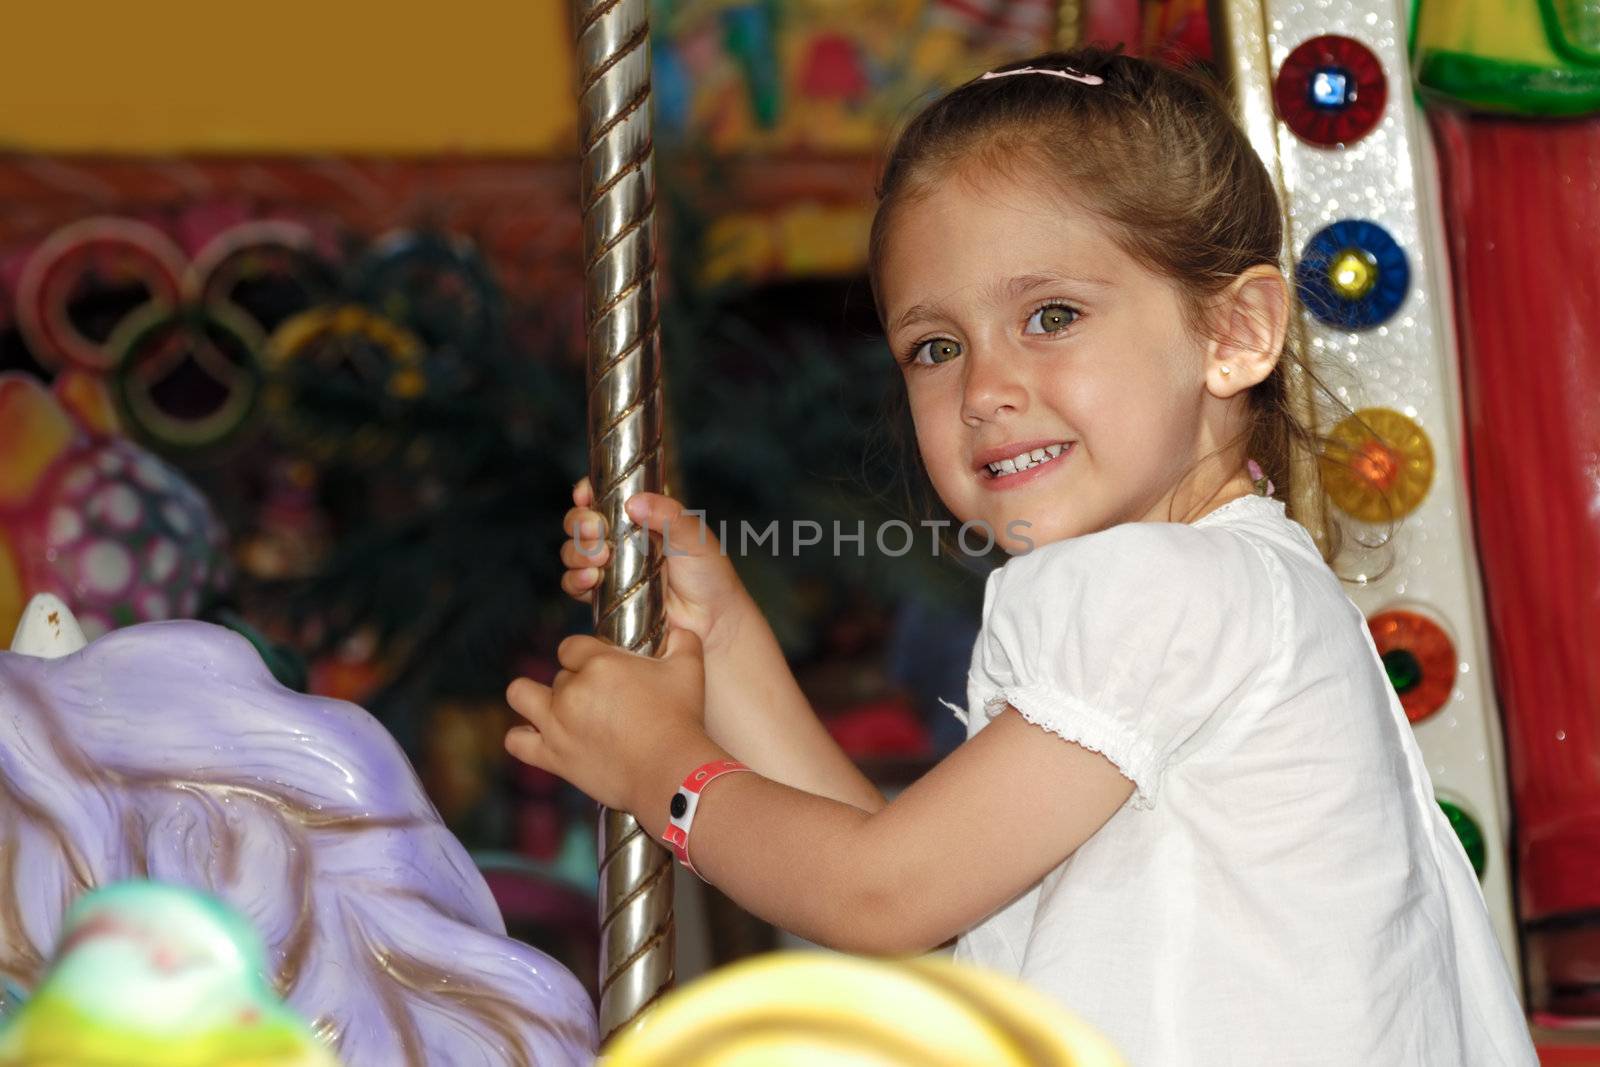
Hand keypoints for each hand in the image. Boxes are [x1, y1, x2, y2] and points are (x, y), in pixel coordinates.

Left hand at [504, 626, 720, 819]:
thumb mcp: (689, 669)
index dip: (585, 655)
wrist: (670, 772)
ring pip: (521, 694)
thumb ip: (682, 640)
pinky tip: (538, 735)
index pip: (572, 646)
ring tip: (552, 707)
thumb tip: (677, 631)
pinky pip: (516, 742)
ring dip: (533, 697)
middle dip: (577, 683)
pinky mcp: (553, 757)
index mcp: (599, 664)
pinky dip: (522, 736)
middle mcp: (572, 690)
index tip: (603, 669)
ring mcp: (557, 724)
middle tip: (601, 701)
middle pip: (558, 674)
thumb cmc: (680, 720)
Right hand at [561, 478, 750, 655]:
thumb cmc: (708, 574)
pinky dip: (575, 579)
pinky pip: (575, 585)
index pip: (604, 495)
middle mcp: (620, 539)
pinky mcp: (603, 596)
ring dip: (578, 551)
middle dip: (580, 523)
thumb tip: (634, 504)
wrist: (712, 621)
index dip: (588, 492)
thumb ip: (668, 514)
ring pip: (573, 552)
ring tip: (600, 558)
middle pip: (581, 522)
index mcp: (641, 515)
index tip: (585, 495)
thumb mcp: (694, 535)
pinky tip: (591, 579)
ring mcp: (610, 567)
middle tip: (597, 531)